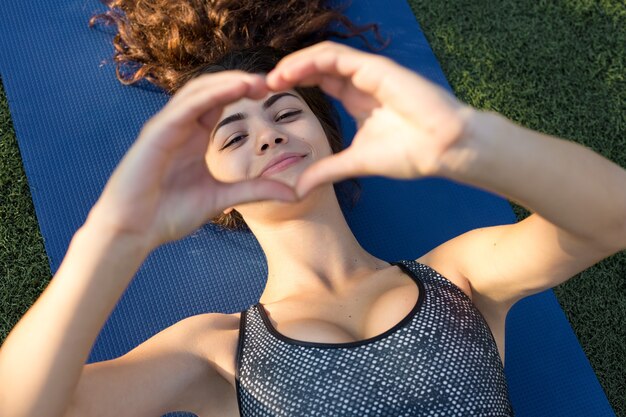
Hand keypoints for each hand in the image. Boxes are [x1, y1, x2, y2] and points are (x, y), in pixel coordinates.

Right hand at [88, 71, 296, 249]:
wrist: (134, 232)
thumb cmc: (169, 214)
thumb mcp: (223, 198)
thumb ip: (255, 191)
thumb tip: (293, 193)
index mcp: (194, 136)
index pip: (221, 102)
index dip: (246, 93)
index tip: (275, 93)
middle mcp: (181, 125)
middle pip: (212, 90)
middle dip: (241, 82)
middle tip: (272, 81)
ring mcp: (167, 126)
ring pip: (199, 91)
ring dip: (229, 82)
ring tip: (257, 81)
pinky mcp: (156, 133)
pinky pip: (186, 106)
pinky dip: (211, 95)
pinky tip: (235, 89)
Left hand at [266, 41, 475, 196]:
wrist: (445, 150)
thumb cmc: (411, 154)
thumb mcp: (356, 162)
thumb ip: (326, 171)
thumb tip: (297, 189)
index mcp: (357, 99)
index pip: (320, 82)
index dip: (294, 86)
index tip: (269, 100)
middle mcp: (361, 82)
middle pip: (317, 67)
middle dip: (288, 74)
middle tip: (262, 87)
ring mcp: (369, 72)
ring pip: (323, 57)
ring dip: (294, 65)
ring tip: (271, 80)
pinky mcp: (376, 68)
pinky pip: (336, 56)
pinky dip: (310, 61)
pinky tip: (290, 74)